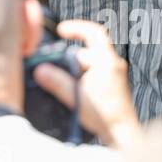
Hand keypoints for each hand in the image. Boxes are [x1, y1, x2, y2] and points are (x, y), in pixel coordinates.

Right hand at [31, 19, 141, 150]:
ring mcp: (113, 74)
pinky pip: (92, 74)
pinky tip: (74, 92)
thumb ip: (57, 81)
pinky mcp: (111, 84)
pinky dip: (80, 79)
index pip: (94, 33)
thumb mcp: (76, 96)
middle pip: (84, 53)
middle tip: (55, 73)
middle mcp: (112, 64)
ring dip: (74, 73)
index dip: (76, 28)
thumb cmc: (104, 115)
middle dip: (68, 62)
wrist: (121, 133)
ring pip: (87, 65)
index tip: (61, 31)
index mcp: (107, 61)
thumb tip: (39, 70)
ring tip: (66, 88)